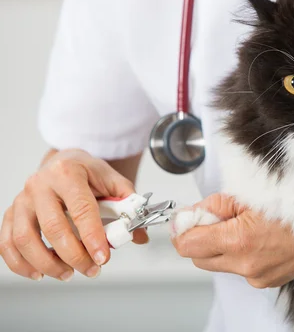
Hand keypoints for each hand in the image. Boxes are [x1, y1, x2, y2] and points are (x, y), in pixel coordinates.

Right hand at [0, 149, 147, 281]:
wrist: (65, 162)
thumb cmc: (88, 173)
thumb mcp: (114, 182)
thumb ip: (129, 207)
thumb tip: (138, 236)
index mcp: (68, 173)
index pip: (81, 209)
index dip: (92, 236)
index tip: (102, 258)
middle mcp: (40, 184)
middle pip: (53, 227)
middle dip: (73, 255)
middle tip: (91, 269)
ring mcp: (22, 199)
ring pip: (25, 238)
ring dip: (47, 263)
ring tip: (68, 273)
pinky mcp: (11, 213)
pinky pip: (7, 243)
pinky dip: (20, 263)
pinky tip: (39, 272)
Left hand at [171, 194, 293, 288]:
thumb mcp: (255, 195)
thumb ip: (218, 204)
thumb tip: (193, 212)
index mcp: (239, 239)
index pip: (188, 243)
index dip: (185, 228)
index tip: (190, 218)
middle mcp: (244, 264)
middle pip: (197, 257)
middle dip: (200, 237)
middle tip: (217, 218)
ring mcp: (254, 276)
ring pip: (217, 263)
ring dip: (219, 246)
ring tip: (243, 228)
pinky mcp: (264, 282)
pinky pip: (238, 268)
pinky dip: (239, 254)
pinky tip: (258, 239)